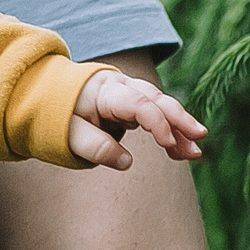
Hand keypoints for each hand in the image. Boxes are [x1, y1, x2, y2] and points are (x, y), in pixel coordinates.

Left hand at [67, 70, 206, 170]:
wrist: (50, 98)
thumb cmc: (58, 116)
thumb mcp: (67, 134)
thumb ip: (94, 147)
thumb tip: (126, 162)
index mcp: (104, 90)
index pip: (137, 103)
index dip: (156, 122)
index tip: (167, 143)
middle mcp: (122, 86)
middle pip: (156, 99)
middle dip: (179, 119)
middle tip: (199, 137)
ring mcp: (130, 93)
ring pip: (161, 106)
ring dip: (179, 129)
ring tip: (193, 153)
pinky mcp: (134, 103)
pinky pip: (157, 114)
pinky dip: (170, 131)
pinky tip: (180, 150)